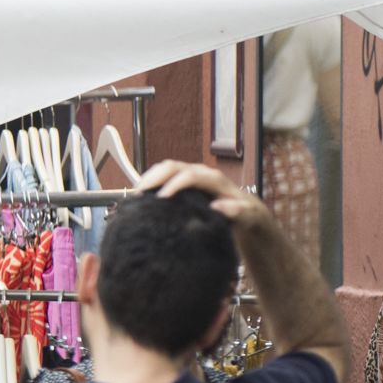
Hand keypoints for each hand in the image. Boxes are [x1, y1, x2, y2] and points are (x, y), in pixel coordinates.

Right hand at [137, 158, 262, 226]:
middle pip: (172, 166)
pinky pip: (163, 175)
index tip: (160, 199)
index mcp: (214, 180)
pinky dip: (150, 182)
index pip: (190, 176)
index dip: (174, 185)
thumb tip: (218, 205)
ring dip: (148, 179)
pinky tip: (141, 196)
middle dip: (153, 177)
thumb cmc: (245, 214)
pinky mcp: (183, 180)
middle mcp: (200, 173)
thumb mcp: (248, 216)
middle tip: (138, 194)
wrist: (245, 211)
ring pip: (164, 168)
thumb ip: (237, 211)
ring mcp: (191, 174)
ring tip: (135, 195)